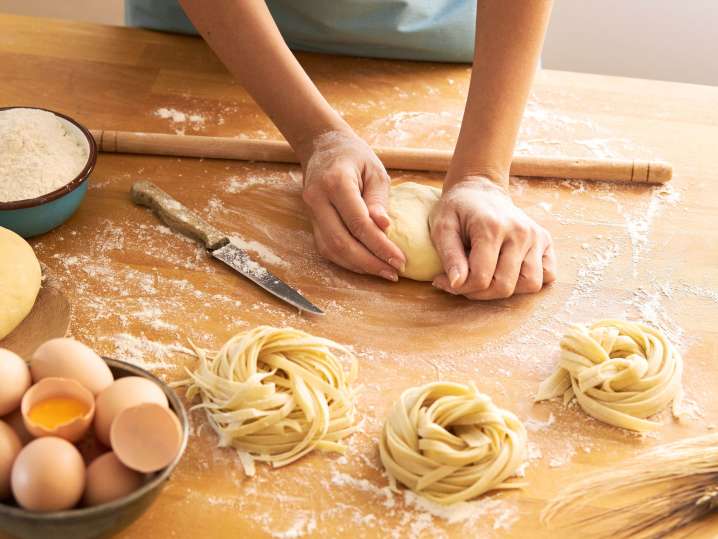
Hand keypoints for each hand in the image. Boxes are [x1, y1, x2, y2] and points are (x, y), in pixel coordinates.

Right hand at [300, 131, 405, 280]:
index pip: (358, 223)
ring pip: (331, 249)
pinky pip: (326, 248)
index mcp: (336, 183)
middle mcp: (317, 199)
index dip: (380, 245)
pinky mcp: (311, 221)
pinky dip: (347, 260)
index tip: (400, 259)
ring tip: (384, 271)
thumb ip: (379, 199)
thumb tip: (384, 227)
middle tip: (394, 272)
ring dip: (358, 265)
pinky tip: (367, 264)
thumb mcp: (375, 170)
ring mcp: (310, 212)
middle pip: (342, 242)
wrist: (323, 146)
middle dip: (369, 262)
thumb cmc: (354, 156)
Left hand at [430, 176, 555, 299]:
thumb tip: (457, 283)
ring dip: (506, 289)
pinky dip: (529, 280)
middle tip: (464, 282)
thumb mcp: (442, 227)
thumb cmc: (457, 209)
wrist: (480, 190)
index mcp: (492, 227)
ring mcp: (536, 236)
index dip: (460, 287)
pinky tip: (508, 271)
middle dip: (480, 293)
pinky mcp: (545, 240)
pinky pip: (547, 274)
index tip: (445, 281)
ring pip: (530, 284)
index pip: (481, 277)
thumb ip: (449, 256)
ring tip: (487, 277)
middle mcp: (520, 232)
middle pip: (505, 286)